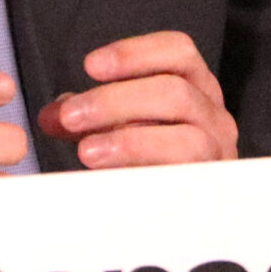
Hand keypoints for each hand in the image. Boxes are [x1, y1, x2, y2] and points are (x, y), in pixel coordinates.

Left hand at [37, 31, 236, 167]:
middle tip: (71, 116)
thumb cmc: (151, 166)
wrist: (175, 220)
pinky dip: (143, 167)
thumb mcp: (117, 131)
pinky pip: (183, 173)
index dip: (134, 53)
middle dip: (114, 100)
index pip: (178, 51)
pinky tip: (109, 171)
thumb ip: (88, 119)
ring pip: (184, 134)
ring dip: (127, 138)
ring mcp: (217, 153)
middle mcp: (213, 116)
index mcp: (195, 89)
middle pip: (174, 91)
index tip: (91, 66)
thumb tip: (53, 115)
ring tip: (87, 150)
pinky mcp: (211, 185)